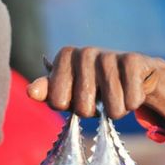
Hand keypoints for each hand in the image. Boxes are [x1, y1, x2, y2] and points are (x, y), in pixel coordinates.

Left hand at [27, 47, 164, 133]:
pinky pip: (131, 101)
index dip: (70, 107)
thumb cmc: (93, 86)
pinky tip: (131, 89)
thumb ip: (47, 92)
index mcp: (64, 56)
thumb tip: (31, 91)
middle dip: (92, 112)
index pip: (57, 102)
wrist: (132, 74)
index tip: (77, 96)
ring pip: (111, 108)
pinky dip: (132, 103)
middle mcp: (84, 52)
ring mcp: (109, 54)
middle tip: (98, 98)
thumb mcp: (67, 91)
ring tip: (116, 96)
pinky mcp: (134, 59)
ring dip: (116, 111)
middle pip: (83, 108)